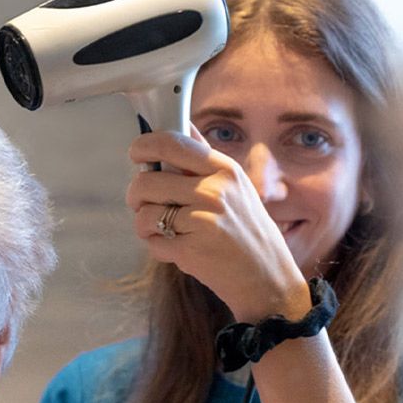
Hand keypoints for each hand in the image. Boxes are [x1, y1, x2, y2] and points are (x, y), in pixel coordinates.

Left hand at [126, 129, 310, 322]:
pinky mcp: (191, 251)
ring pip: (144, 213)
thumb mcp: (237, 187)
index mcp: (224, 170)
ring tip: (162, 230)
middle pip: (147, 181)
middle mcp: (214, 192)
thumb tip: (183, 123)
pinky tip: (176, 249)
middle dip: (136, 195)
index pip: (171, 143)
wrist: (267, 279)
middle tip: (143, 204)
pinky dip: (157, 247)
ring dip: (144, 224)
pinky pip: (152, 242)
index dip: (144, 146)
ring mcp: (202, 221)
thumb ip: (205, 158)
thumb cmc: (248, 232)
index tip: (137, 154)